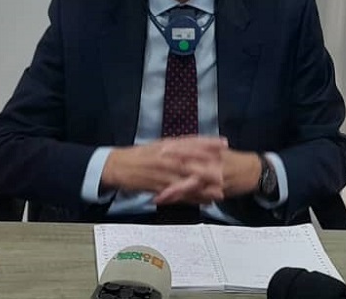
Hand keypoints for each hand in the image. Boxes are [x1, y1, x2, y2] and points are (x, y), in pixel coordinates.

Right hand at [102, 136, 226, 196]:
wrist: (118, 166)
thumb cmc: (139, 156)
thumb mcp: (159, 146)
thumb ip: (177, 146)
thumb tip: (195, 145)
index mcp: (168, 145)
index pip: (192, 141)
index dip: (209, 142)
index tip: (225, 143)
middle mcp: (167, 156)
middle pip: (193, 161)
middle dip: (212, 167)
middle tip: (227, 172)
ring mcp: (163, 172)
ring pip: (187, 180)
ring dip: (205, 187)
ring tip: (220, 193)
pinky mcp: (158, 187)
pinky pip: (178, 193)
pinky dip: (191, 199)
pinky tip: (202, 202)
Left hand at [155, 149, 260, 203]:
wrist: (254, 172)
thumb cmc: (233, 160)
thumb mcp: (217, 150)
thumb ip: (199, 149)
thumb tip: (178, 146)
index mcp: (209, 151)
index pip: (189, 150)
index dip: (173, 151)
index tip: (157, 151)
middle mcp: (210, 164)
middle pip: (186, 168)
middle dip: (167, 174)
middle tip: (150, 177)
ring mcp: (214, 180)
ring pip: (191, 186)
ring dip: (174, 192)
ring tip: (158, 196)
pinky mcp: (217, 192)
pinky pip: (199, 197)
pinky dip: (186, 200)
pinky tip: (175, 204)